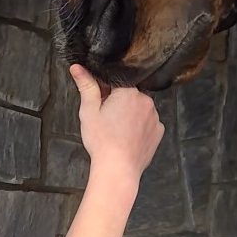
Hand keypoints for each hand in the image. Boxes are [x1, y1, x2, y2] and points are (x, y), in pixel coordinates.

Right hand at [69, 65, 163, 182]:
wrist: (118, 169)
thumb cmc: (102, 141)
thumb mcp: (89, 111)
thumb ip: (86, 86)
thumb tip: (77, 67)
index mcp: (128, 91)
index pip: (116, 81)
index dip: (105, 91)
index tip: (99, 103)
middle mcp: (146, 100)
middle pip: (129, 94)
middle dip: (118, 102)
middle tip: (106, 120)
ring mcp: (155, 117)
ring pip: (139, 108)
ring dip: (130, 114)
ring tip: (117, 131)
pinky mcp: (158, 131)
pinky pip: (148, 122)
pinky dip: (139, 126)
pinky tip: (128, 137)